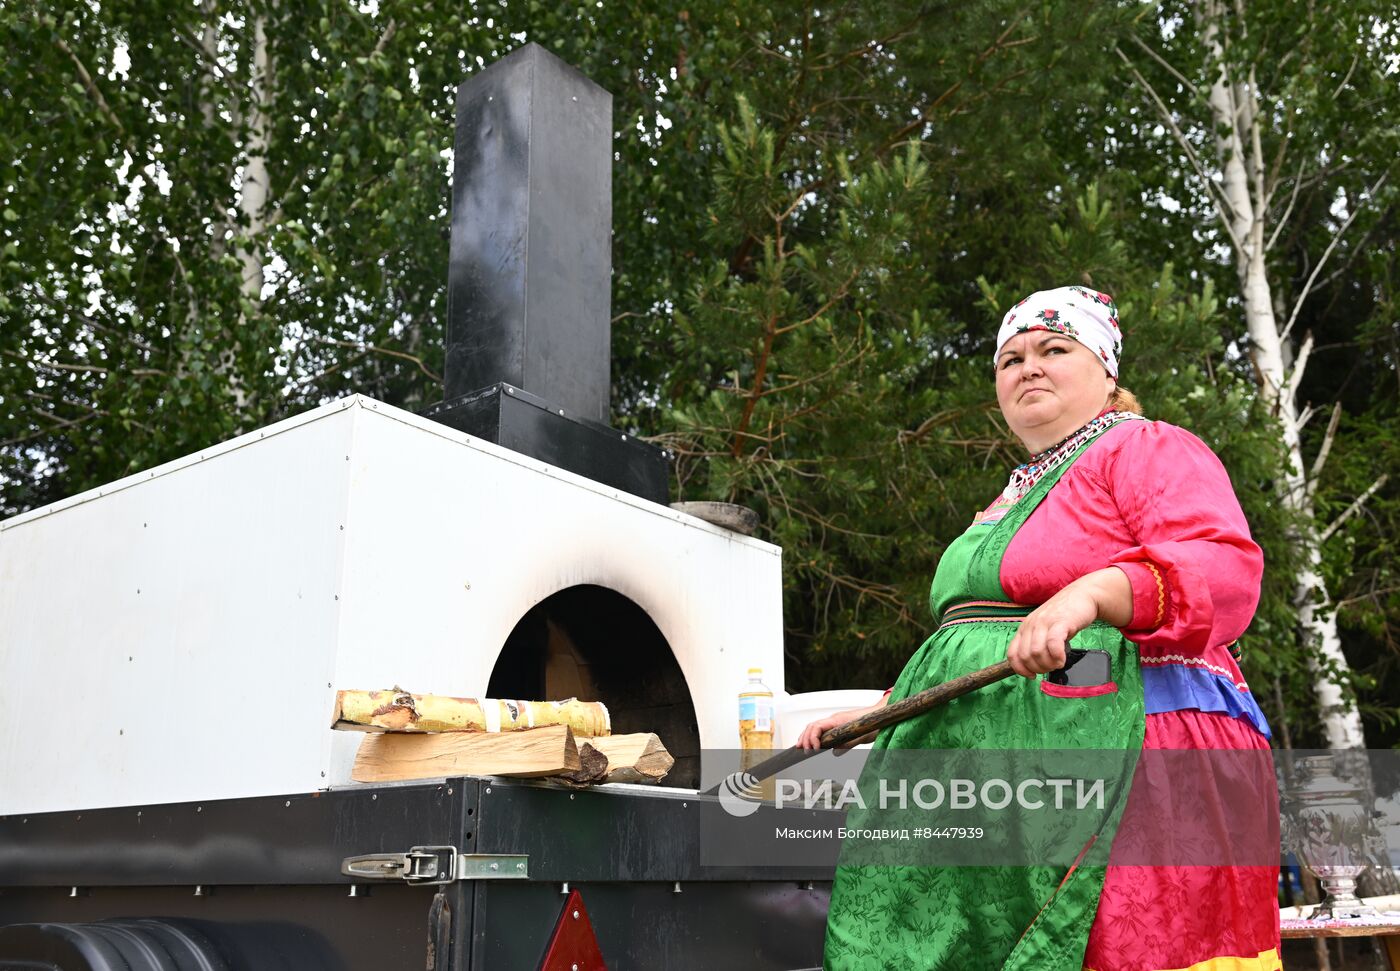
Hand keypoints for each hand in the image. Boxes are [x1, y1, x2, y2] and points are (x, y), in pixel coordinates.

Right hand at [794, 701, 884, 750]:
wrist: (882, 715)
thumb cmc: (874, 723)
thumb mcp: (862, 737)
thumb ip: (848, 744)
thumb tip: (834, 753)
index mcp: (838, 720)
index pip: (817, 726)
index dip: (812, 738)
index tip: (813, 749)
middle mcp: (834, 719)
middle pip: (812, 726)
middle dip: (804, 738)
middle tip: (802, 751)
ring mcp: (835, 721)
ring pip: (815, 726)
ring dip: (806, 736)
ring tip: (801, 747)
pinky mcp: (838, 724)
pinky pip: (822, 728)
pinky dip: (813, 735)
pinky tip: (812, 743)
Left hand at [1006, 567, 1131, 677]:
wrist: (1082, 595)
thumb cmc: (1064, 616)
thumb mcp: (1044, 629)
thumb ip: (1036, 644)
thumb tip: (1033, 667)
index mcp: (1024, 628)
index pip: (1012, 654)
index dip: (1020, 669)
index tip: (1032, 676)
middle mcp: (1031, 625)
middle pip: (1025, 657)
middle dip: (1038, 668)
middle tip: (1051, 668)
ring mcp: (1044, 623)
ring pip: (1037, 652)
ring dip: (1048, 664)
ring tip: (1058, 663)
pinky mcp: (1060, 622)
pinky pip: (1052, 643)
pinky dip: (1057, 656)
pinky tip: (1062, 659)